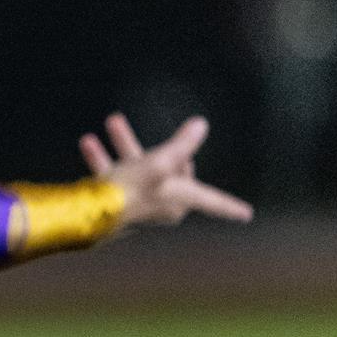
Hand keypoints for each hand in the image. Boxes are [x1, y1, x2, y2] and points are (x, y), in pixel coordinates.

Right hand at [78, 113, 254, 230]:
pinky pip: (113, 174)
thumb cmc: (132, 189)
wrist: (91, 212)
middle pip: (170, 172)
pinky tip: (89, 143)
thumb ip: (182, 143)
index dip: (231, 205)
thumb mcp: (161, 161)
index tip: (247, 214)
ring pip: (136, 167)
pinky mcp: (114, 201)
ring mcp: (137, 203)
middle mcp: (161, 205)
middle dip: (159, 149)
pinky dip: (103, 157)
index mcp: (180, 201)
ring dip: (124, 144)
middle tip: (167, 143)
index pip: (213, 201)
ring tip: (113, 121)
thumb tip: (201, 124)